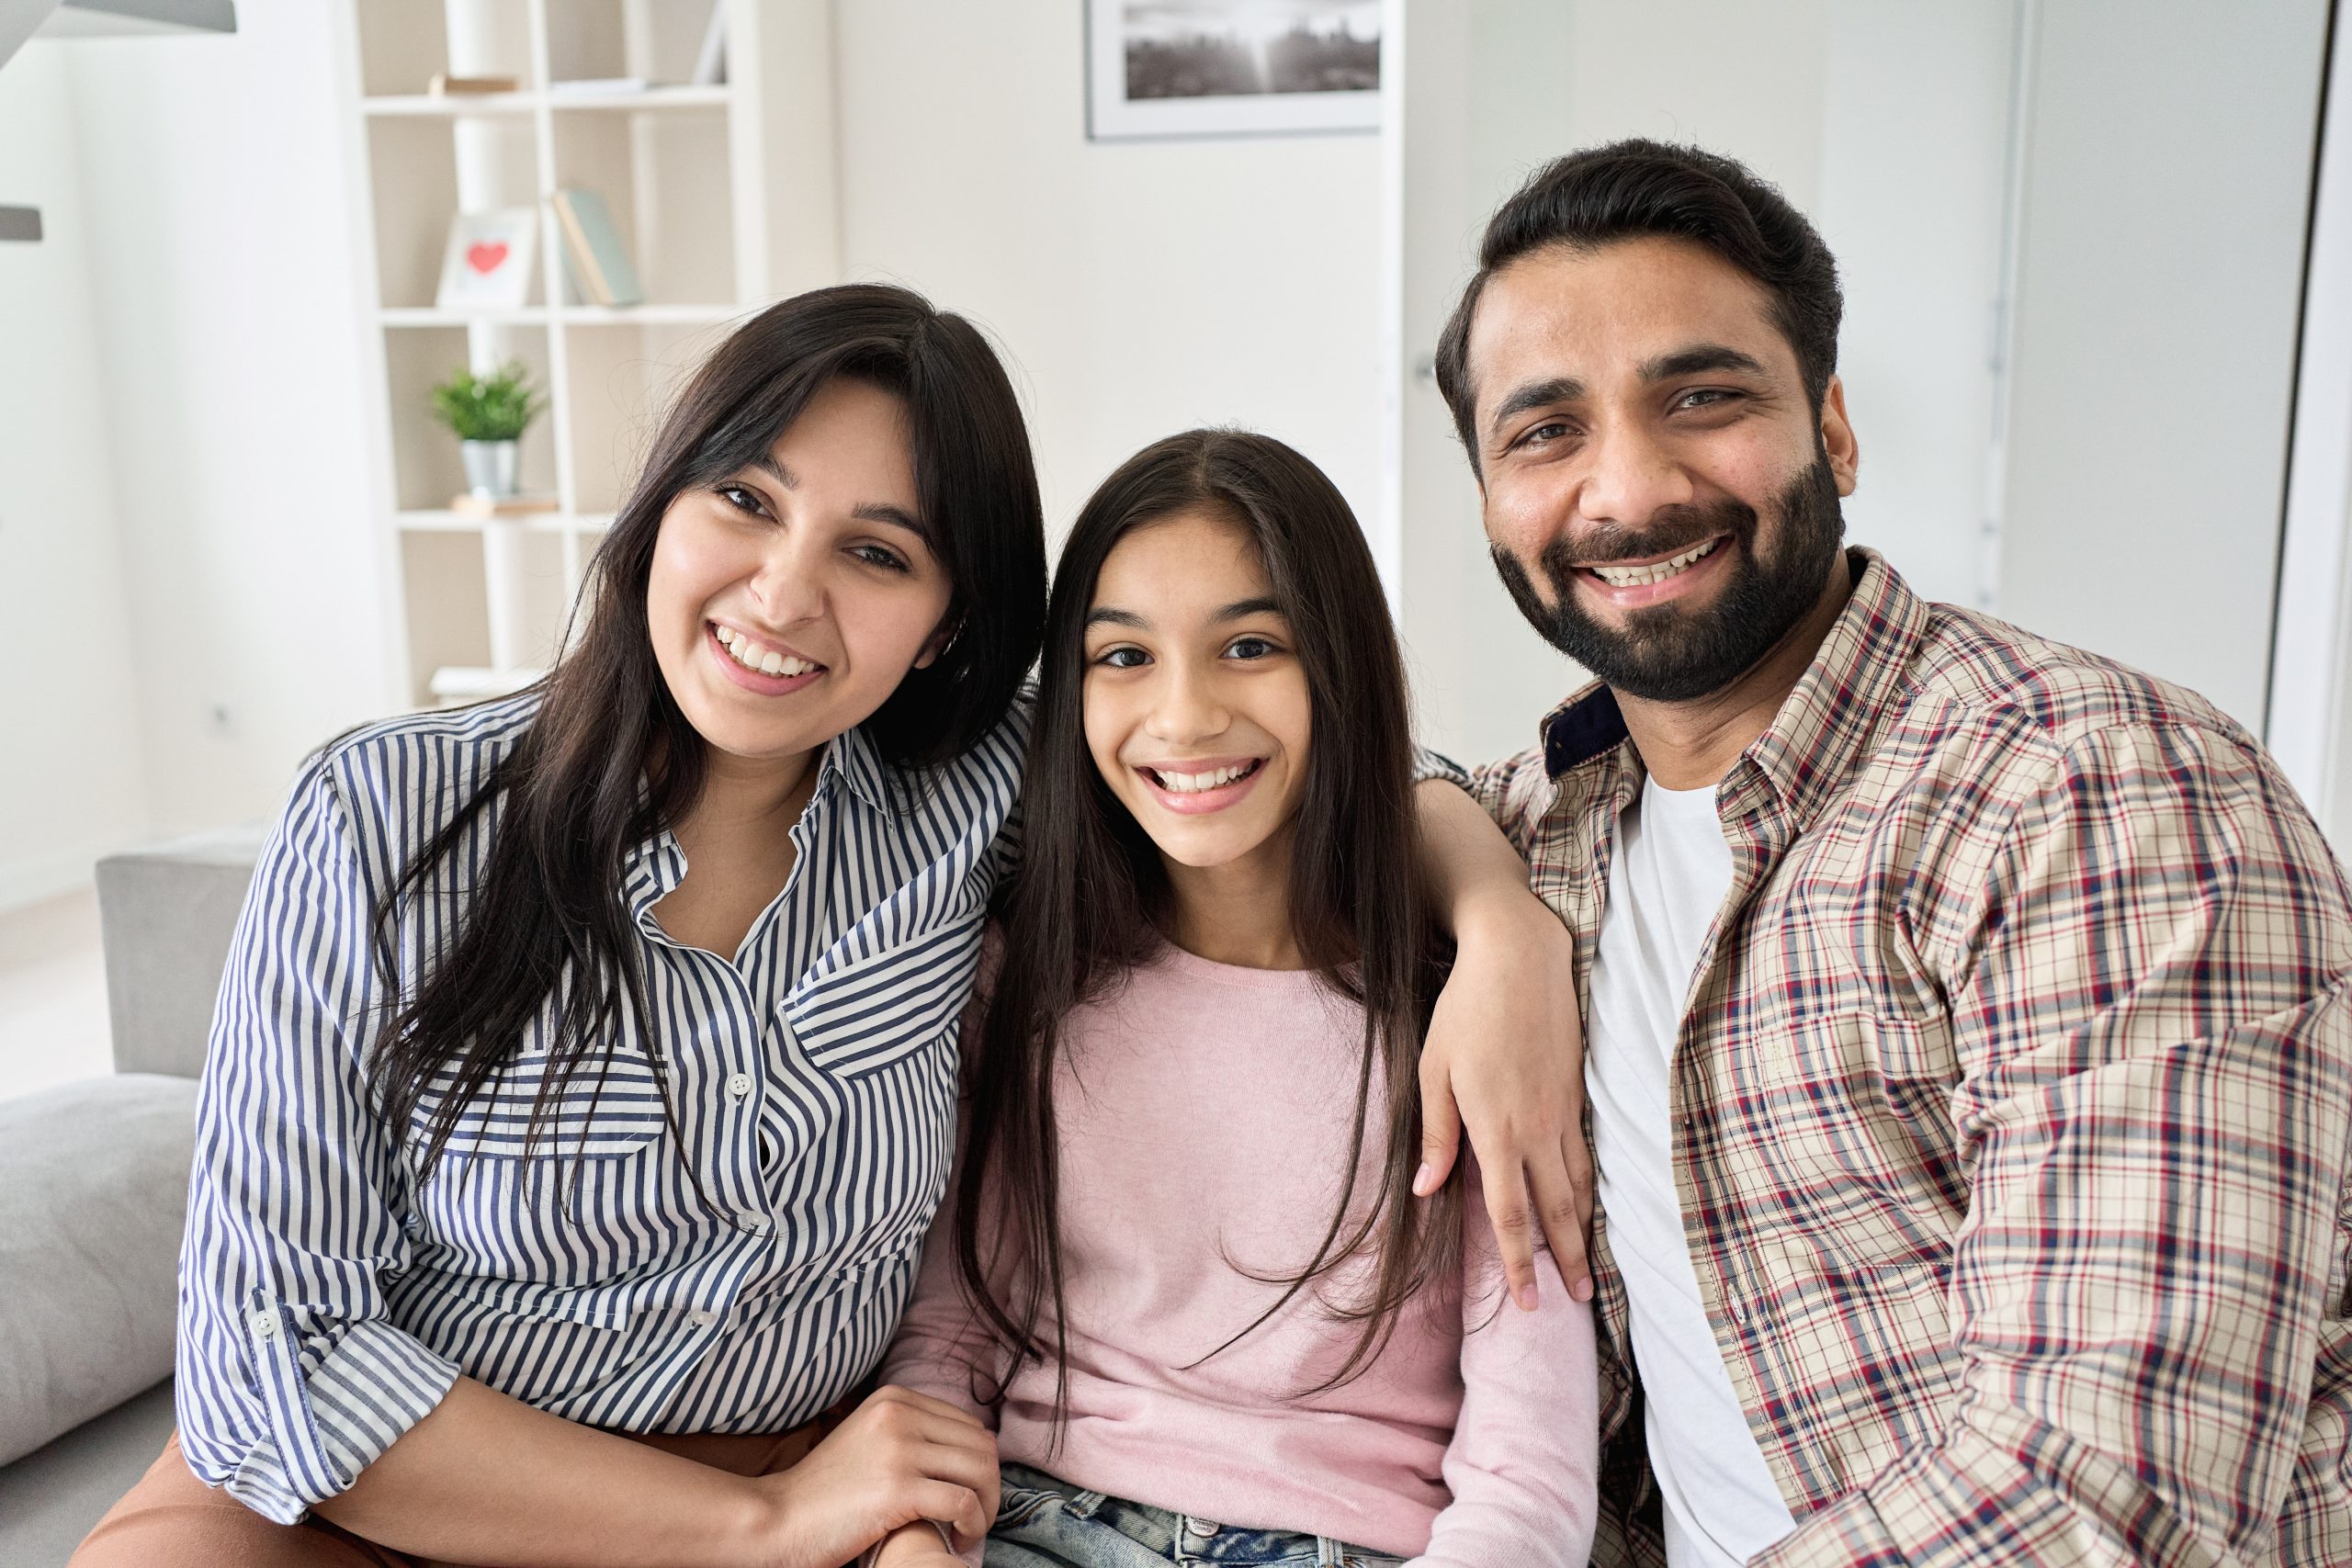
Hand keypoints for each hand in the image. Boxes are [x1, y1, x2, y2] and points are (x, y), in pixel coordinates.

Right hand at [741, 1386, 996, 1567]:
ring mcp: (899, 1449)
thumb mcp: (869, 1441)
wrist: (778, 1520)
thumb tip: (970, 1450)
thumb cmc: (824, 1493)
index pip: (969, 1425)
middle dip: (991, 1486)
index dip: (981, 1464)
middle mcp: (899, 1414)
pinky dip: (973, 1524)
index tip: (971, 1494)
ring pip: (980, 1472)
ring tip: (971, 1530)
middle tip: (977, 1518)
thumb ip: (911, 1434)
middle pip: (982, 1446)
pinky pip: (964, 1502)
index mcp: (894, 1399)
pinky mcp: (898, 1488)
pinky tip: (960, 1539)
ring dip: (987, 1507)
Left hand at [1416, 900, 1592, 1307]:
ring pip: (1580, 1187)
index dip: (1518, 1263)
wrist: (1520, 958)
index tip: (1527, 1303)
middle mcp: (1537, 1130)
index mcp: (1496, 1130)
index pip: (1509, 1215)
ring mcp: (1563, 1112)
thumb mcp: (1433, 1070)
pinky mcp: (1578, 1092)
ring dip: (1584, 1232)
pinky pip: (1587, 1155)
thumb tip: (1426, 1192)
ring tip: (1589, 1268)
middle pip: (1556, 1212)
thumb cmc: (1465, 1010)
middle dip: (1566, 1261)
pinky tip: (1591, 1205)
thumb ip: (1435, 1135)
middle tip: (1578, 1303)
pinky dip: (1591, 1190)